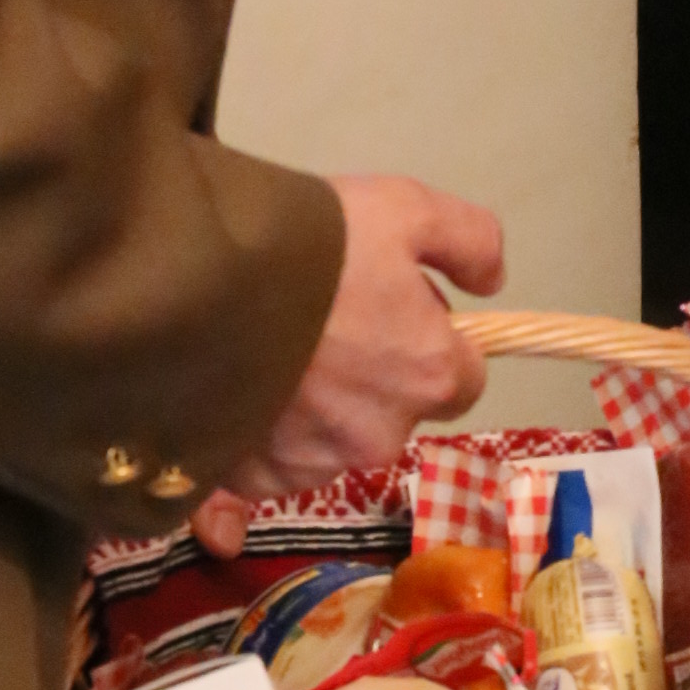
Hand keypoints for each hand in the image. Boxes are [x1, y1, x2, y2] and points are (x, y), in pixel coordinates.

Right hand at [194, 175, 503, 556]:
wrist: (197, 277)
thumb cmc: (314, 241)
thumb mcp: (408, 209)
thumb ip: (469, 241)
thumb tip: (492, 283)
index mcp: (428, 376)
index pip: (463, 377)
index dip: (432, 338)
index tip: (391, 307)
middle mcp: (379, 437)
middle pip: (393, 410)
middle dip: (371, 375)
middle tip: (323, 317)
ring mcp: (311, 465)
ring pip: (332, 441)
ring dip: (316, 408)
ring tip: (272, 345)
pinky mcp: (249, 480)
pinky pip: (272, 465)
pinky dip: (263, 435)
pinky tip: (240, 387)